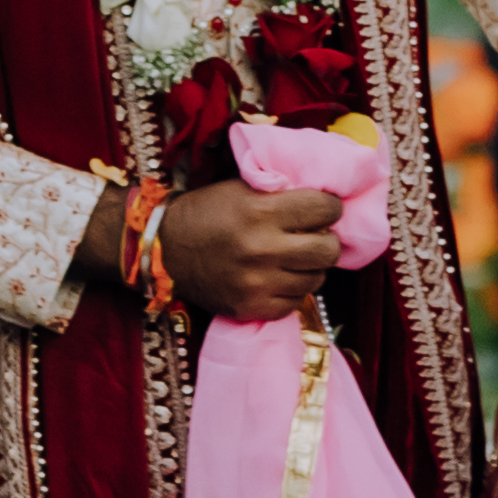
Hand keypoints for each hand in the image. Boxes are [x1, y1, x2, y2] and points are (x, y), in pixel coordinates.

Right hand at [156, 162, 349, 322]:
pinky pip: (295, 303)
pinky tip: (277, 278)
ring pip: (316, 279)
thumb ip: (282, 193)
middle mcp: (262, 249)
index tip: (325, 209)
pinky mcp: (251, 308)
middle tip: (315, 237)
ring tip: (293, 259)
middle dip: (327, 240)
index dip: (330, 207)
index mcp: (260, 212)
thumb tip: (327, 198)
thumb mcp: (242, 189)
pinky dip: (291, 290)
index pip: (324, 209)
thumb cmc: (208, 213)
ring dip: (309, 268)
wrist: (166, 249)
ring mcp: (257, 283)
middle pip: (329, 250)